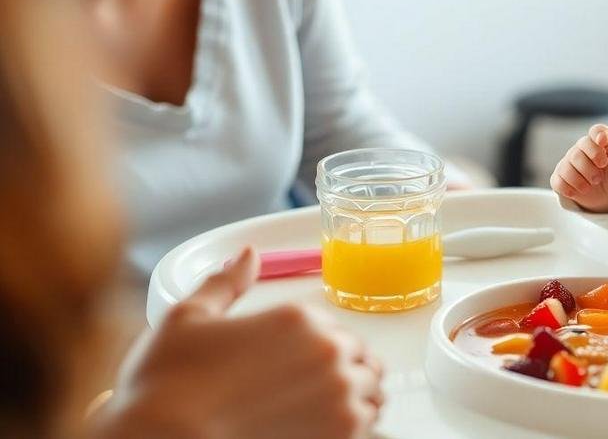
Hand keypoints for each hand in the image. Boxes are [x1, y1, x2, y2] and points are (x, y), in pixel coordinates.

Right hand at [92, 248, 382, 438]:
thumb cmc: (166, 385)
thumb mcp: (187, 317)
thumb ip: (226, 283)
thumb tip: (247, 255)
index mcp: (299, 318)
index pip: (334, 329)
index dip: (316, 347)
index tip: (294, 364)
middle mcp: (327, 352)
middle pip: (359, 357)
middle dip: (339, 369)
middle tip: (304, 390)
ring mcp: (340, 396)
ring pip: (371, 391)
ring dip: (353, 397)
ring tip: (317, 411)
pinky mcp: (342, 436)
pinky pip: (369, 426)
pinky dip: (353, 427)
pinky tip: (319, 429)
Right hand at [550, 123, 607, 212]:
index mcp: (605, 143)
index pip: (598, 131)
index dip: (599, 134)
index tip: (602, 142)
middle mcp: (585, 148)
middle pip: (580, 146)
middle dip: (589, 164)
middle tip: (599, 179)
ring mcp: (571, 161)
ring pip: (567, 164)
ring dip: (579, 179)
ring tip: (590, 187)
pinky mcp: (561, 176)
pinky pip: (557, 180)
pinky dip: (566, 188)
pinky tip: (576, 193)